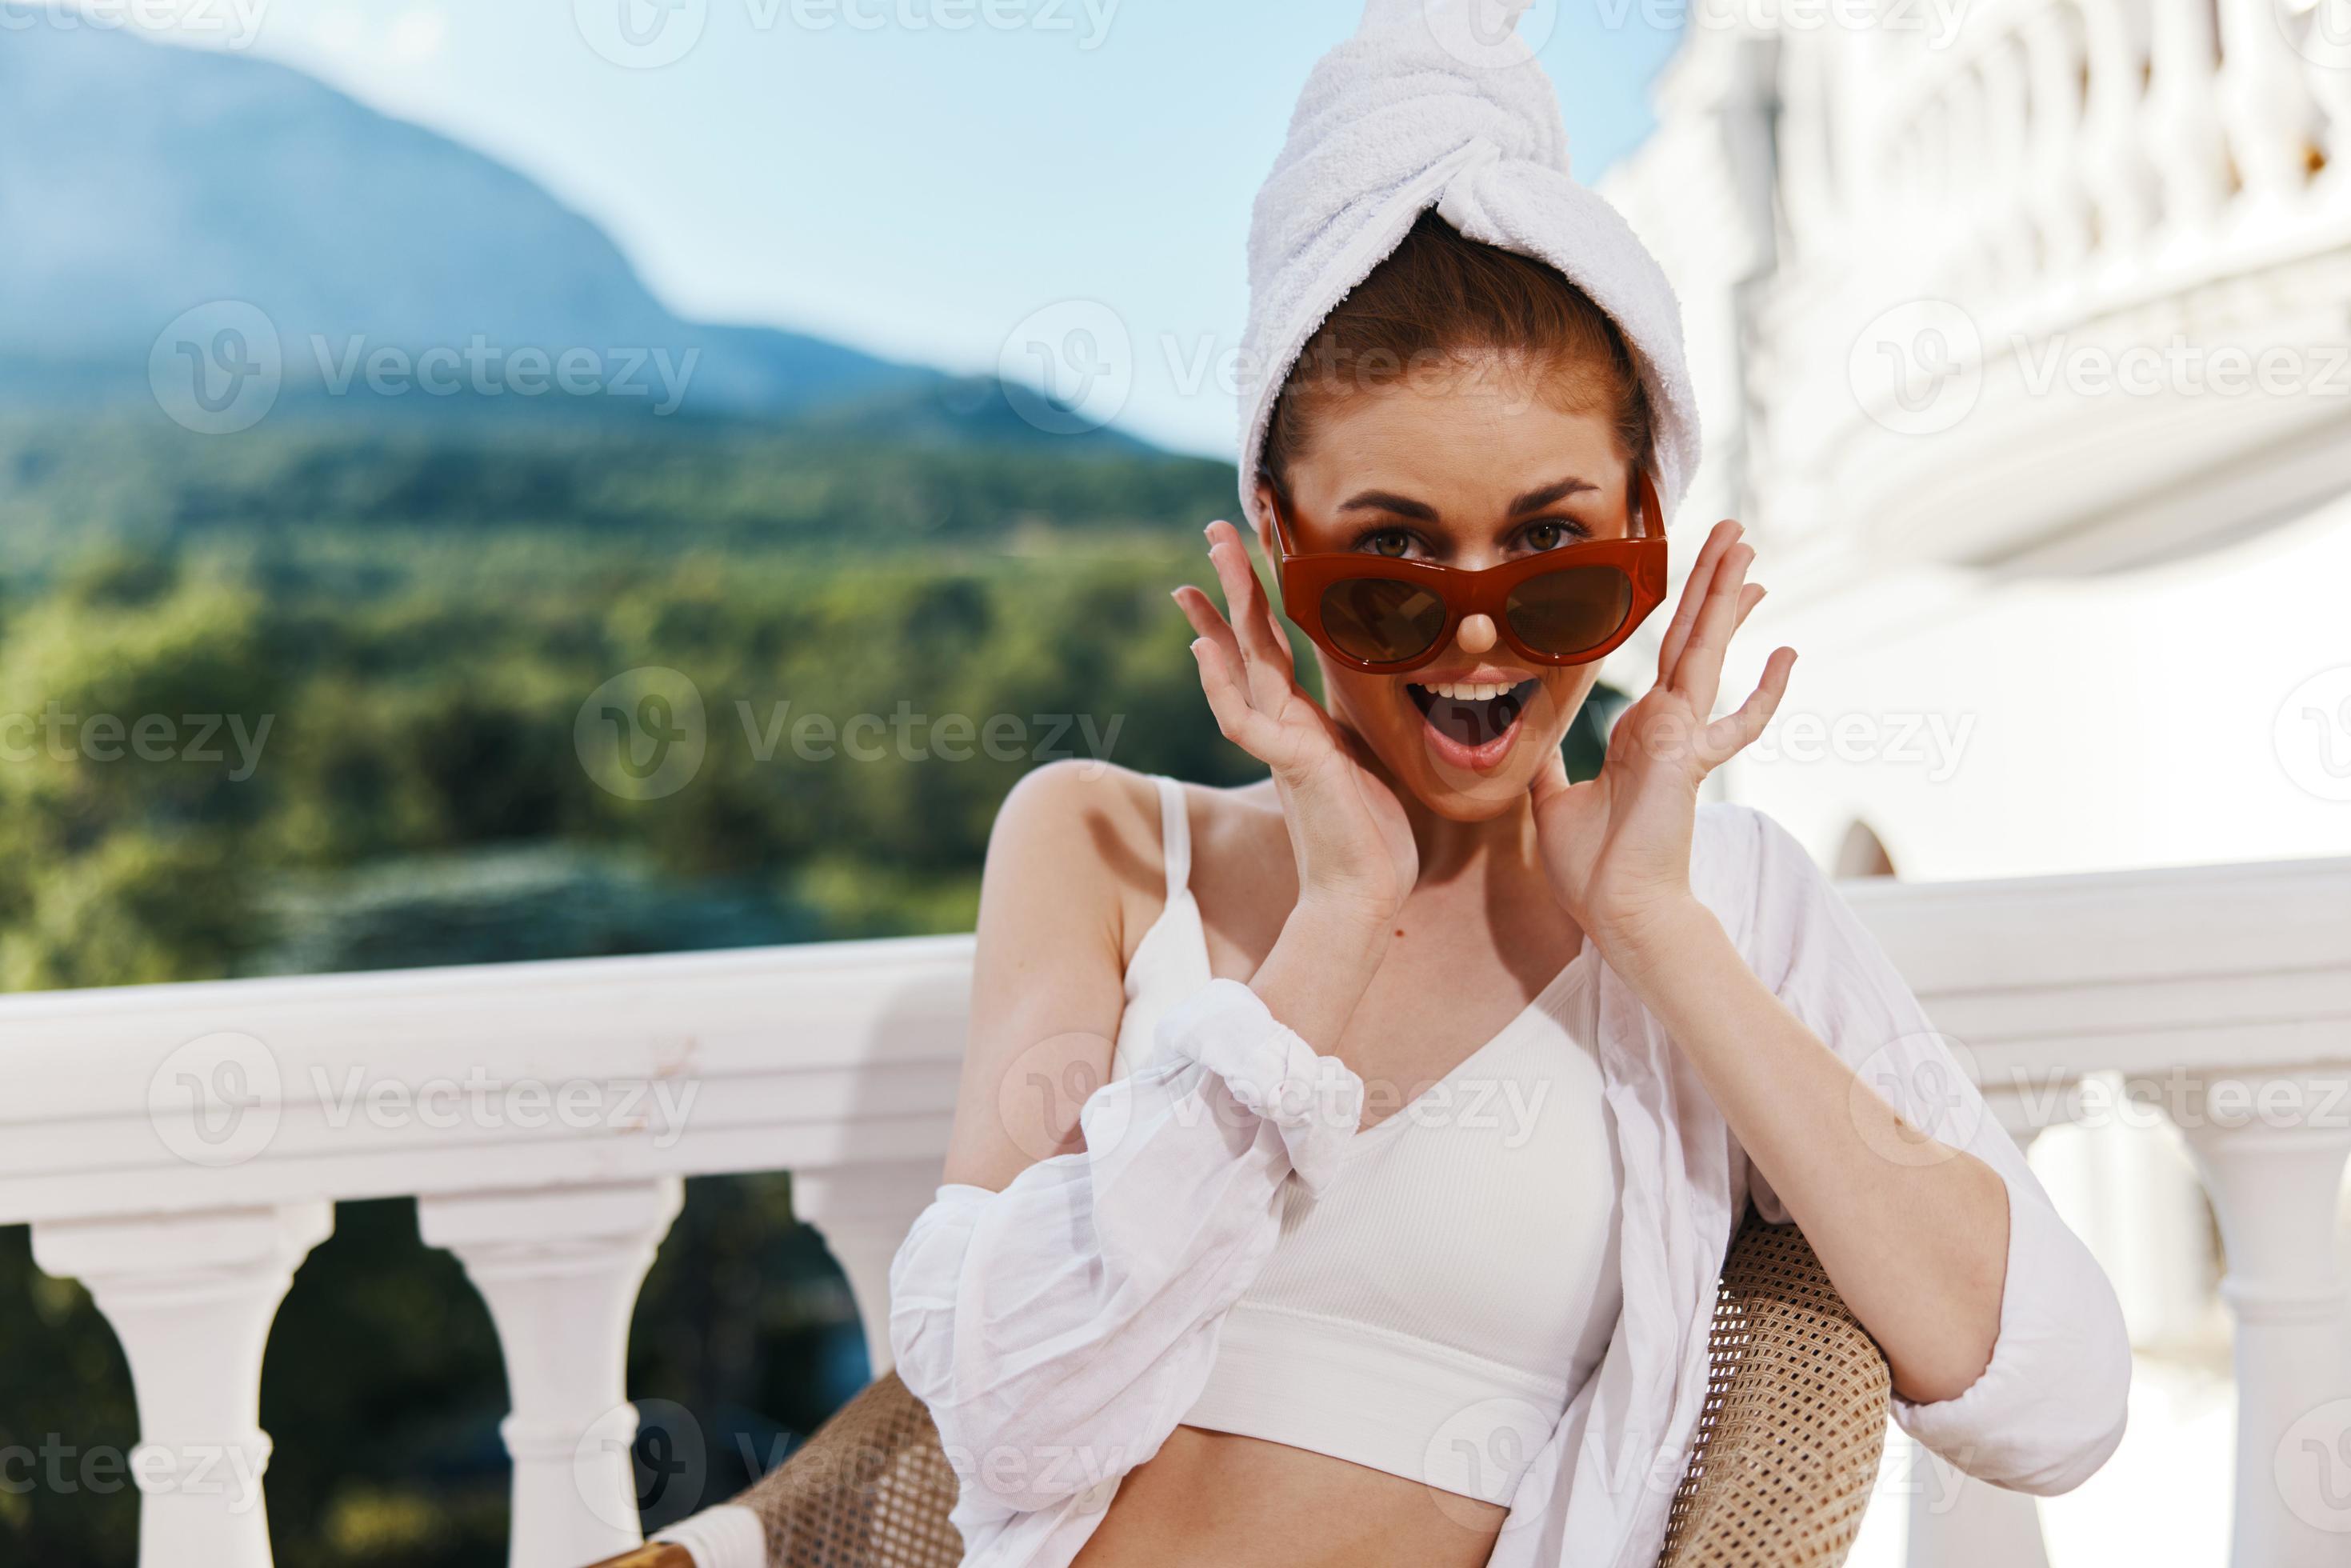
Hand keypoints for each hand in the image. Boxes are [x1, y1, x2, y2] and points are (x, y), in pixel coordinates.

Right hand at [1173, 520, 1417, 926]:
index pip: (1270, 648)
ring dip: (1221, 618)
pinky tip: (1205, 651)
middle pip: (1250, 640)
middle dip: (1233, 584)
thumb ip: (1345, 730)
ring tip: (1199, 573)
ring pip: (1243, 667)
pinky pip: (1246, 721)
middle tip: (1213, 531)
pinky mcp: (1292, 765)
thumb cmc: (1371, 839)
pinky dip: (1223, 687)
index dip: (1252, 603)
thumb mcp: (1366, 764)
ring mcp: (1283, 742)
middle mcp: (1285, 724)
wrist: (1364, 895)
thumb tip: (1341, 706)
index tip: (1235, 559)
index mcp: (1303, 720)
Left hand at [1530, 519, 1792, 961]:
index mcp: (1638, 732)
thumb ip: (1548, 764)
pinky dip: (1762, 688)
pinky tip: (1787, 653)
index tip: (1699, 578)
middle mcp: (1665, 726)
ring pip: (1705, 650)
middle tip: (1733, 533)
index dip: (1684, 614)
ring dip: (1723, 596)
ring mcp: (1680, 736)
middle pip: (1691, 637)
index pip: (1666, 657)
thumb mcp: (1553, 802)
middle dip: (1710, 583)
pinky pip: (1730, 713)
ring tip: (1744, 547)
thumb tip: (1524, 741)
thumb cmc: (1590, 869)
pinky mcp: (1685, 754)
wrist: (1613, 910)